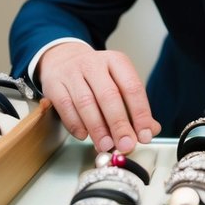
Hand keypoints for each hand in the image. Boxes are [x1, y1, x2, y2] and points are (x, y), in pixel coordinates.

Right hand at [36, 42, 159, 152]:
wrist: (63, 59)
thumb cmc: (96, 76)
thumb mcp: (118, 83)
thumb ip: (135, 107)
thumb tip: (151, 130)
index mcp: (116, 61)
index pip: (132, 88)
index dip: (140, 114)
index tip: (145, 135)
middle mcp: (94, 64)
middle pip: (109, 96)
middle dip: (119, 124)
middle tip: (126, 144)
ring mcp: (72, 73)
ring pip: (86, 103)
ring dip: (98, 129)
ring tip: (106, 145)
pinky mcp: (54, 85)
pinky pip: (66, 107)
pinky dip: (76, 125)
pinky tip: (84, 136)